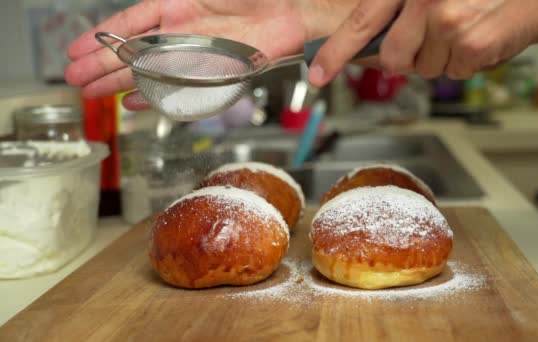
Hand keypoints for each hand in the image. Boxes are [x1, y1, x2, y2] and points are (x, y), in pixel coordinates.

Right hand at [66, 0, 351, 108]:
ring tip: (92, 96)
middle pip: (130, 53)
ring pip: (146, 73)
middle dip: (100, 67)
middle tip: (74, 81)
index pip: (128, 24)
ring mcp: (191, 55)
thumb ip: (177, 1)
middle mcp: (177, 33)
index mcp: (173, 7)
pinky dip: (155, 97)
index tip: (76, 51)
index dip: (101, 38)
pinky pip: (176, 89)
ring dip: (119, 85)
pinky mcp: (209, 74)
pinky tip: (134, 104)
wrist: (289, 12)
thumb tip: (154, 7)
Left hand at [307, 0, 537, 86]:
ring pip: (424, 69)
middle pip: (392, 58)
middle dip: (408, 58)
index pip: (361, 22)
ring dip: (443, 57)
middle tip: (433, 40)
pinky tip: (481, 36)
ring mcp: (447, 23)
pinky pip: (453, 72)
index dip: (335, 52)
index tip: (317, 74)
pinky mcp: (470, 45)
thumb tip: (370, 49)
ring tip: (465, 29)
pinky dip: (466, 62)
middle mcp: (424, 0)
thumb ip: (401, 12)